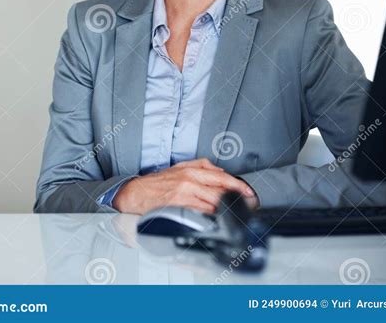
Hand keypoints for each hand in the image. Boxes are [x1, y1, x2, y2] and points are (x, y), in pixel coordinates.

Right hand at [113, 157, 258, 214]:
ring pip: (212, 205)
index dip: (238, 185)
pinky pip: (200, 215)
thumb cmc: (157, 182)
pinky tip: (217, 220)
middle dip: (236, 200)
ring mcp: (184, 196)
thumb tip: (219, 170)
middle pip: (220, 192)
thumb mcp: (179, 167)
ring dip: (225, 210)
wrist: (136, 193)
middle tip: (247, 206)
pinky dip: (210, 218)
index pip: (221, 177)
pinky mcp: (178, 209)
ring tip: (235, 214)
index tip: (249, 193)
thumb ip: (200, 165)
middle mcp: (189, 182)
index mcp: (191, 171)